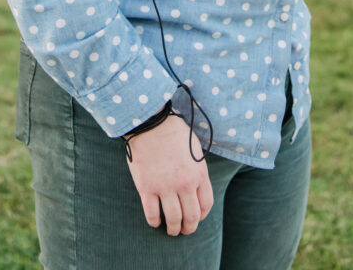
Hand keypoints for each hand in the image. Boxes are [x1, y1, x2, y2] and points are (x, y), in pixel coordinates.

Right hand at [124, 114, 213, 235]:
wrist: (151, 123)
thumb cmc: (173, 131)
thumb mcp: (195, 148)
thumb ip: (197, 169)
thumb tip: (198, 185)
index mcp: (199, 173)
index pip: (206, 205)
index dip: (202, 215)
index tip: (196, 217)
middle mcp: (184, 184)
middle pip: (191, 217)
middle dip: (189, 228)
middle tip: (184, 230)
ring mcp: (165, 187)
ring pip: (173, 219)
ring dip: (173, 229)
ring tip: (171, 230)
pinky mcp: (147, 188)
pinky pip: (152, 214)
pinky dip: (154, 222)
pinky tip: (155, 221)